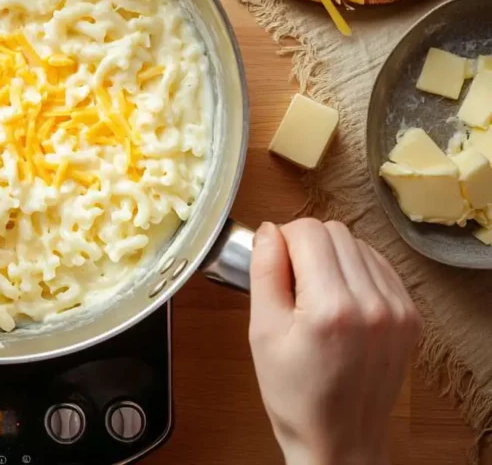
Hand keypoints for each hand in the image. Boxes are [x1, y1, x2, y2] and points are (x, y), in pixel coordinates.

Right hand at [249, 219, 420, 464]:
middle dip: (306, 245)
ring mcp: (398, 309)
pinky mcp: (411, 316)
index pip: (308, 231)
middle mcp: (373, 303)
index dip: (282, 239)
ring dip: (333, 256)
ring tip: (315, 294)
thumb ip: (264, 273)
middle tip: (290, 280)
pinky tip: (339, 298)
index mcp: (332, 307)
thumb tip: (268, 231)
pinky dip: (356, 271)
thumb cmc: (294, 394)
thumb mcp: (261, 333)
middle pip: (335, 231)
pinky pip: (380, 267)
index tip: (272, 262)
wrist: (339, 439)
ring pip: (359, 244)